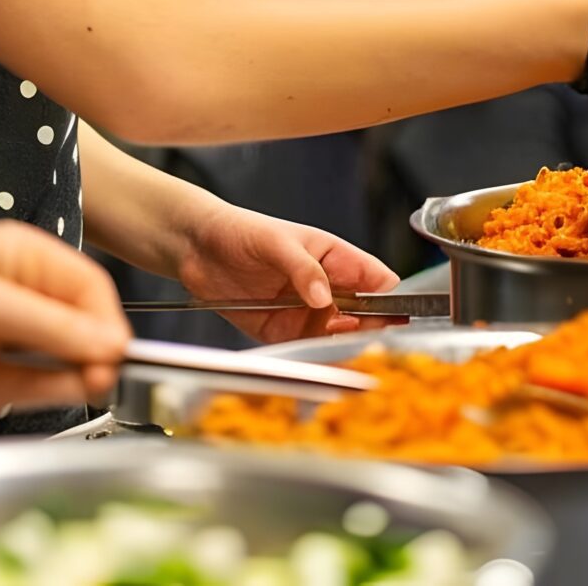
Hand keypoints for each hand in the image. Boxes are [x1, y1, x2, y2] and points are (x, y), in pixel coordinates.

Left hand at [0, 221, 127, 433]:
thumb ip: (53, 328)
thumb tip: (110, 344)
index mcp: (18, 255)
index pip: (86, 283)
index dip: (105, 315)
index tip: (117, 345)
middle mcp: (18, 296)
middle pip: (82, 320)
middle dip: (98, 344)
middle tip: (109, 368)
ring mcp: (9, 341)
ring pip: (68, 356)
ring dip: (85, 370)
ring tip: (95, 381)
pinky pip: (46, 386)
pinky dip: (64, 389)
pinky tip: (76, 389)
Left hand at [167, 200, 400, 343]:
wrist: (195, 248)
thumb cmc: (239, 230)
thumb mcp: (275, 241)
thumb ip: (303, 268)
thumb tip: (325, 297)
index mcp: (335, 258)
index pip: (378, 282)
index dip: (390, 300)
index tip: (392, 315)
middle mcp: (326, 288)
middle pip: (365, 316)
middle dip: (370, 329)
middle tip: (363, 336)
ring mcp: (306, 313)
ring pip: (340, 337)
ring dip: (344, 346)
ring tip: (341, 345)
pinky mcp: (284, 333)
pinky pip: (308, 349)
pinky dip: (317, 357)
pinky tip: (319, 356)